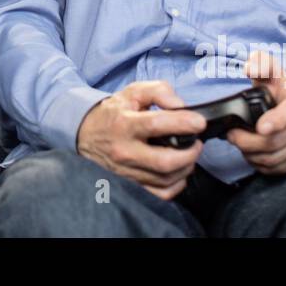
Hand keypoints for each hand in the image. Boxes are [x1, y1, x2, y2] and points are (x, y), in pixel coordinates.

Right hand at [76, 80, 207, 200]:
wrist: (86, 134)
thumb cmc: (114, 112)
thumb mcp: (133, 92)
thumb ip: (159, 91)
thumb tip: (180, 106)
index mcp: (125, 124)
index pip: (156, 125)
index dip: (183, 123)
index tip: (199, 122)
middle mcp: (125, 151)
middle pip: (165, 161)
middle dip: (190, 153)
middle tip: (196, 142)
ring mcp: (128, 172)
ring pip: (166, 179)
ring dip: (186, 167)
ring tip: (187, 153)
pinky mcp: (131, 185)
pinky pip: (161, 194)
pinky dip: (177, 184)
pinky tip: (177, 171)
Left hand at [226, 50, 285, 175]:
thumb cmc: (283, 90)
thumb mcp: (273, 73)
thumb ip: (261, 64)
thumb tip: (250, 67)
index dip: (275, 122)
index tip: (261, 126)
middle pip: (272, 142)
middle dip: (246, 141)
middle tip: (231, 134)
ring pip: (271, 158)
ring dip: (250, 154)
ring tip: (239, 142)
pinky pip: (276, 168)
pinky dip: (259, 163)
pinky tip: (252, 152)